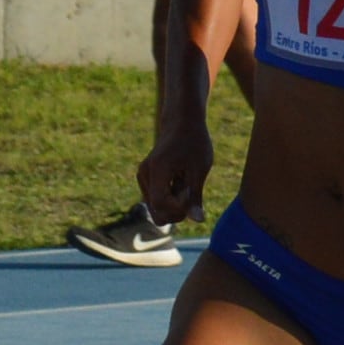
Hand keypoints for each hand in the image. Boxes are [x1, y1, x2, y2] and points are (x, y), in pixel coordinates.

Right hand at [137, 110, 213, 228]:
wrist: (182, 123)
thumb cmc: (194, 142)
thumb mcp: (200, 169)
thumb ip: (195, 196)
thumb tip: (198, 221)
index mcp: (157, 168)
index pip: (161, 204)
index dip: (179, 208)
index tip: (193, 196)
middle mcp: (145, 174)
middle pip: (157, 211)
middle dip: (177, 211)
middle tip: (193, 194)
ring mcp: (143, 177)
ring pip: (156, 209)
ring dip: (174, 205)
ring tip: (186, 186)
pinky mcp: (146, 179)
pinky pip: (156, 201)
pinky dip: (170, 199)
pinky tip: (180, 184)